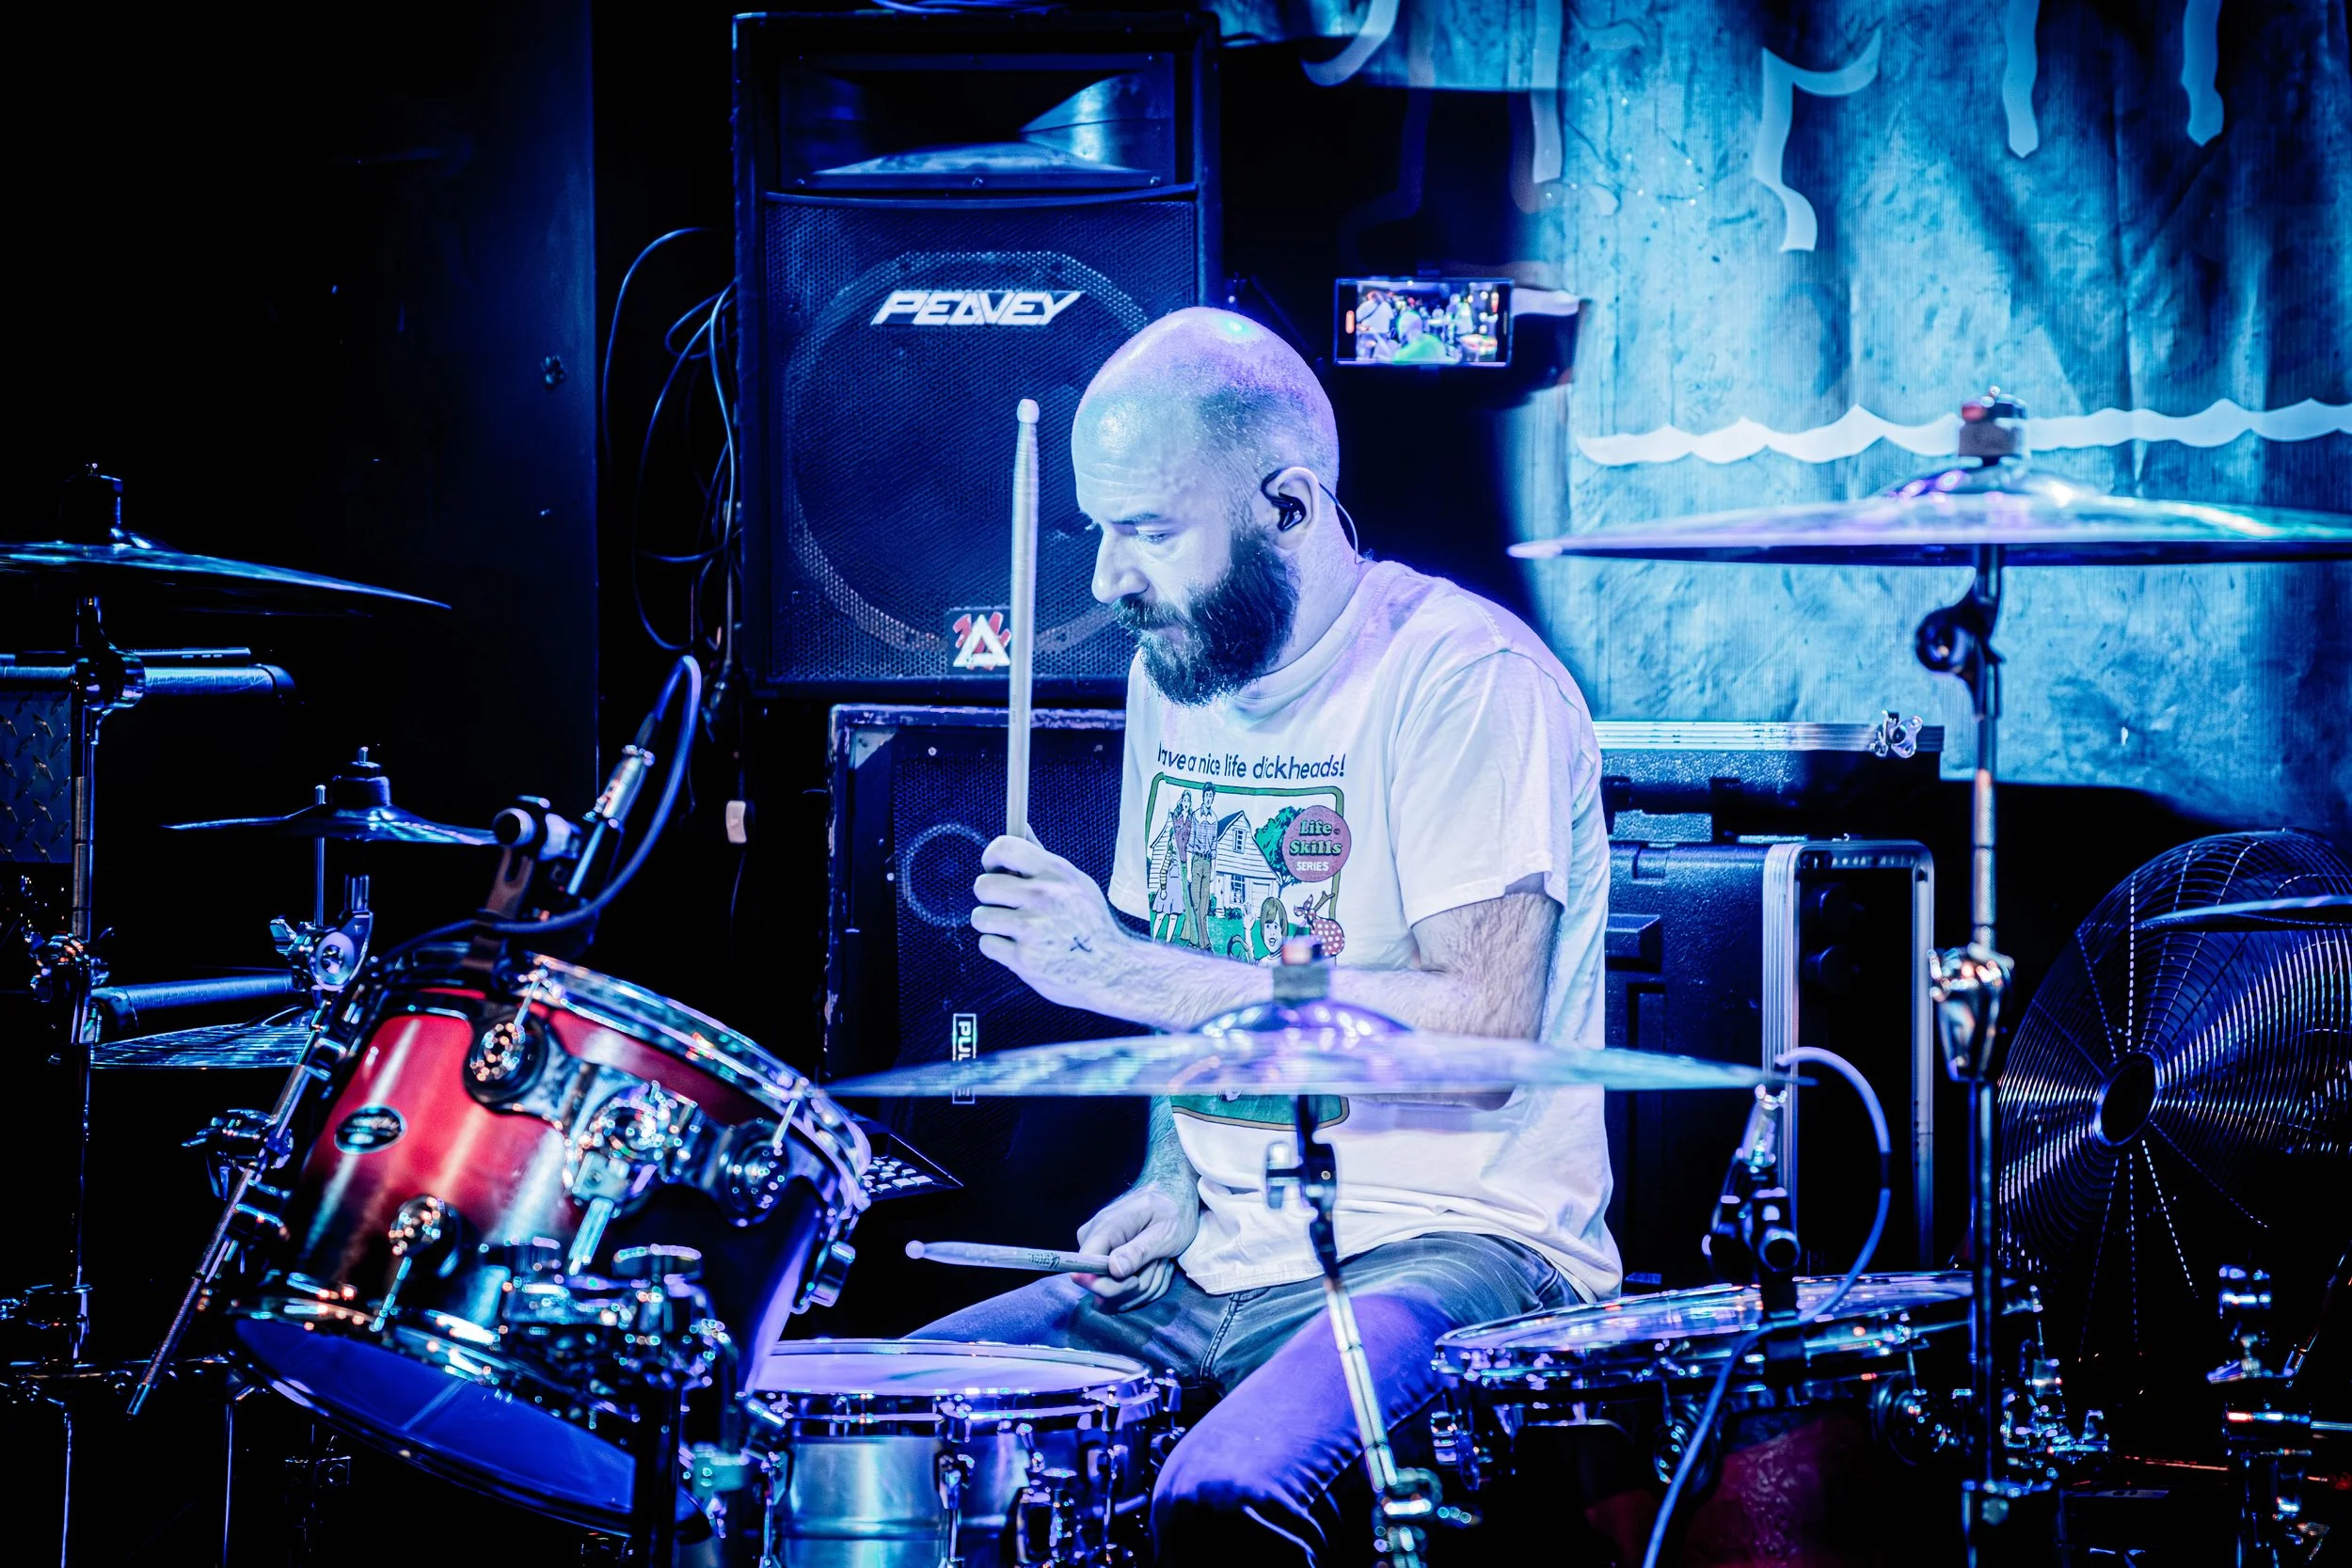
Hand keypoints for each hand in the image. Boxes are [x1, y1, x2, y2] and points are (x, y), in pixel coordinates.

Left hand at [970, 834, 1130, 1013]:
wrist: (1113, 971)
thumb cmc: (1092, 926)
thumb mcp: (1078, 884)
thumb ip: (1044, 859)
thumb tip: (1022, 828)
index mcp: (1056, 873)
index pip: (1005, 848)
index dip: (991, 858)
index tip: (994, 870)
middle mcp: (1043, 896)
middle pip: (983, 886)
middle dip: (989, 898)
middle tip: (1005, 907)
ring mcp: (1032, 928)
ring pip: (980, 917)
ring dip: (993, 926)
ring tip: (1015, 931)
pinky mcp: (1024, 959)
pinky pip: (987, 945)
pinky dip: (999, 949)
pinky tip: (1020, 950)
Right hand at [1071, 1185, 1197, 1301]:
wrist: (1173, 1198)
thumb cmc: (1172, 1211)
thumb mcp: (1165, 1231)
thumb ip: (1139, 1251)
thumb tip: (1113, 1269)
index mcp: (1104, 1228)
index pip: (1084, 1268)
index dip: (1108, 1285)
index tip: (1135, 1282)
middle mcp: (1092, 1241)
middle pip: (1099, 1287)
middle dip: (1134, 1287)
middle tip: (1160, 1265)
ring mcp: (1097, 1254)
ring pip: (1112, 1295)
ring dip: (1144, 1286)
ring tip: (1161, 1262)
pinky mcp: (1104, 1265)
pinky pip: (1119, 1293)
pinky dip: (1142, 1287)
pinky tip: (1155, 1268)